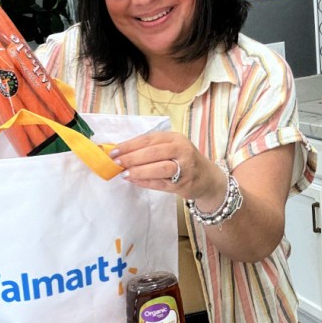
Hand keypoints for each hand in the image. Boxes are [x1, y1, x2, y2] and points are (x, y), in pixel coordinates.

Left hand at [109, 131, 226, 206]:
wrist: (207, 178)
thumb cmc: (183, 160)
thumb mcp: (171, 147)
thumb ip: (150, 148)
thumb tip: (123, 152)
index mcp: (175, 138)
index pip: (149, 139)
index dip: (130, 145)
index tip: (114, 150)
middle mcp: (181, 150)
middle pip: (153, 152)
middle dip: (132, 157)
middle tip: (117, 162)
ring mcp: (184, 168)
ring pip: (159, 168)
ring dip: (139, 171)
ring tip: (125, 174)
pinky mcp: (183, 184)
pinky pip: (161, 183)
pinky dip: (146, 182)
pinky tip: (135, 181)